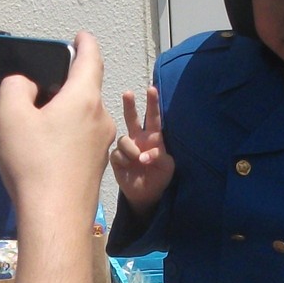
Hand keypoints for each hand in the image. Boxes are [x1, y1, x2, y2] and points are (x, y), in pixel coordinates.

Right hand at [0, 31, 115, 236]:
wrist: (55, 218)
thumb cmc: (34, 164)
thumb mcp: (10, 115)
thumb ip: (15, 88)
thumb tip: (27, 86)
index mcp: (84, 98)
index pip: (91, 58)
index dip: (84, 43)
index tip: (80, 37)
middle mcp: (100, 117)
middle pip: (85, 90)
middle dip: (65, 86)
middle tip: (39, 91)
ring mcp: (102, 144)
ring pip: (83, 117)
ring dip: (64, 114)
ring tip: (36, 126)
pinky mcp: (96, 167)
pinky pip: (82, 140)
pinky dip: (66, 136)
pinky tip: (45, 152)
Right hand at [110, 86, 174, 217]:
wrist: (145, 193)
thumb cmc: (159, 176)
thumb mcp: (167, 166)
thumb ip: (159, 156)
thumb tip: (143, 155)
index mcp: (153, 138)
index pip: (154, 118)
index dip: (153, 103)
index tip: (151, 89)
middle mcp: (138, 139)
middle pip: (132, 118)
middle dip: (130, 105)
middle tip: (128, 93)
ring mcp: (126, 147)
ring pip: (124, 140)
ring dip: (131, 151)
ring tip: (137, 161)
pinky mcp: (116, 157)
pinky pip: (117, 153)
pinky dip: (124, 161)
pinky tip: (128, 168)